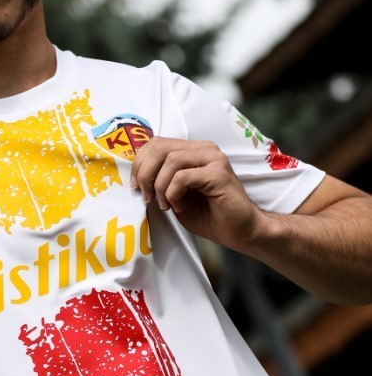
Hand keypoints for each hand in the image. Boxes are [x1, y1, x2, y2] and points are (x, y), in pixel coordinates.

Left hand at [130, 136, 261, 249]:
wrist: (239, 231)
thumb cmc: (209, 215)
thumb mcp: (175, 195)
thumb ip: (159, 180)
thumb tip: (135, 177)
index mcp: (192, 150)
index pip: (156, 143)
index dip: (139, 164)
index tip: (135, 186)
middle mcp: (204, 149)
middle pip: (160, 147)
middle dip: (145, 173)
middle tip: (146, 196)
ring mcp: (214, 159)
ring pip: (171, 161)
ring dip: (160, 186)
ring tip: (165, 204)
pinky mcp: (219, 173)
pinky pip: (183, 177)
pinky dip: (173, 193)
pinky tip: (180, 206)